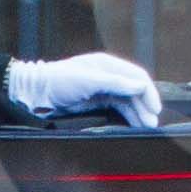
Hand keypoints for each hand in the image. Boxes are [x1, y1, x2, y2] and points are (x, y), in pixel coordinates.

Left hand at [7, 53, 161, 127]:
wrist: (35, 93)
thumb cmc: (58, 81)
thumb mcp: (87, 80)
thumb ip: (114, 82)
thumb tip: (139, 86)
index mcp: (107, 65)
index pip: (136, 76)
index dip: (148, 92)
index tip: (155, 108)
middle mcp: (108, 76)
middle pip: (134, 90)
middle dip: (145, 105)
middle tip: (152, 123)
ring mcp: (103, 90)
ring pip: (128, 101)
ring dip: (138, 113)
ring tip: (147, 126)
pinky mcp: (97, 102)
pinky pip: (118, 109)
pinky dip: (128, 116)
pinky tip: (134, 125)